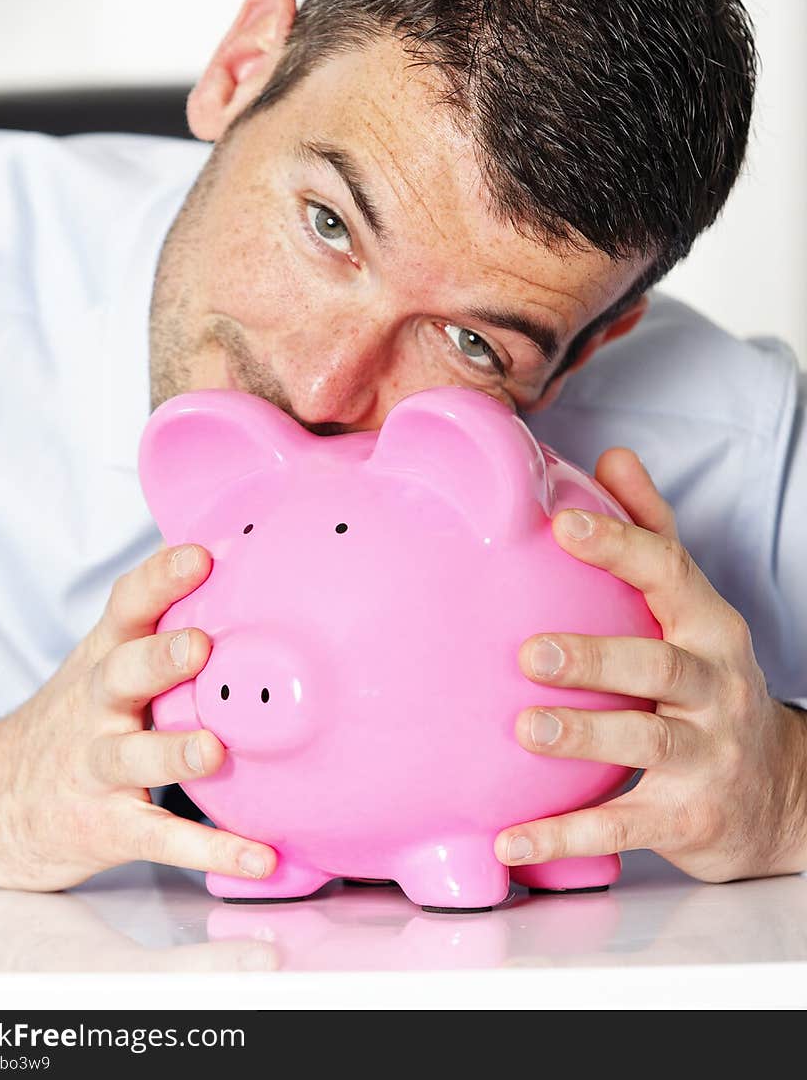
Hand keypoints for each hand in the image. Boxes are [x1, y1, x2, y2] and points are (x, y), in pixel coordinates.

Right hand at [0, 545, 276, 889]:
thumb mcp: (103, 660)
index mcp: (104, 658)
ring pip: (135, 756)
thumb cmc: (77, 719)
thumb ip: (157, 620)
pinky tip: (258, 855)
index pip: (128, 607)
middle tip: (200, 645)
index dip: (160, 579)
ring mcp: (98, 767)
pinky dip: (210, 849)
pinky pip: (160, 837)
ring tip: (214, 749)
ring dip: (175, 752)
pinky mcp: (109, 826)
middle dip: (160, 658)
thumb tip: (231, 555)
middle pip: (123, 674)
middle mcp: (97, 706)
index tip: (200, 556)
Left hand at [494, 449, 806, 882]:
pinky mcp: (689, 818)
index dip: (619, 545)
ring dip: (585, 734)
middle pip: (660, 663)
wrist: (780, 793)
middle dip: (596, 655)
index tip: (564, 524)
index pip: (670, 573)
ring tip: (525, 731)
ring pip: (648, 740)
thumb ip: (653, 535)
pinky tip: (511, 835)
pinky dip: (568, 833)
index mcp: (709, 627)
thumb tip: (615, 455)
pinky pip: (626, 824)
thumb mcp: (692, 610)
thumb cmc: (710, 683)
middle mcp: (716, 686)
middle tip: (529, 652)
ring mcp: (709, 755)